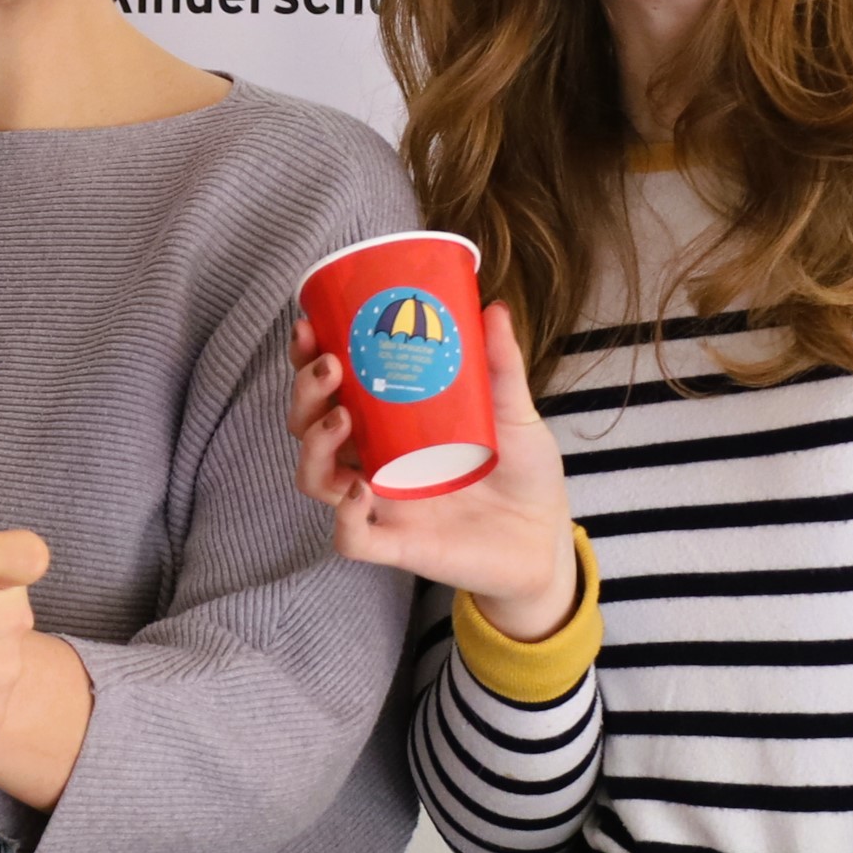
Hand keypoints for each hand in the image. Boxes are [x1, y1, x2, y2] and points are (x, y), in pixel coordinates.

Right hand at [291, 302, 579, 639]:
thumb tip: (492, 308)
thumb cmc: (523, 474)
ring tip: (342, 418)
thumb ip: (500, 366)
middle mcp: (375, 461)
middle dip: (305, 395)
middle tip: (332, 367)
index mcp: (390, 425)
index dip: (308, 360)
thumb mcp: (513, 412)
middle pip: (308, 427)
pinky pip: (350, 538)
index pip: (331, 389)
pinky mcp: (398, 544)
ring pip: (315, 479)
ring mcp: (382, 503)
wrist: (547, 537)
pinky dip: (345, 516)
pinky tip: (362, 490)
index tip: (311, 327)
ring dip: (314, 445)